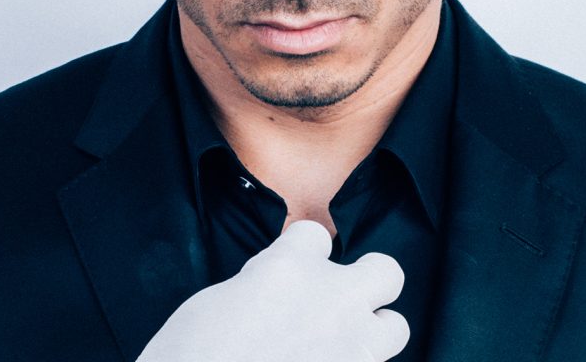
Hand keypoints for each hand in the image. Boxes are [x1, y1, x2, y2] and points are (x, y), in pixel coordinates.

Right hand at [137, 220, 408, 361]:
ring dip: (370, 335)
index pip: (316, 236)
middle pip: (385, 271)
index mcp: (290, 268)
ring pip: (395, 328)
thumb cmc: (190, 354)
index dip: (303, 255)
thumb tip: (277, 295)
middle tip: (337, 303)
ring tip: (337, 350)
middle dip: (367, 283)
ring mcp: (351, 348)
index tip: (290, 275)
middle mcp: (332, 301)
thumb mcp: (218, 302)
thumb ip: (263, 287)